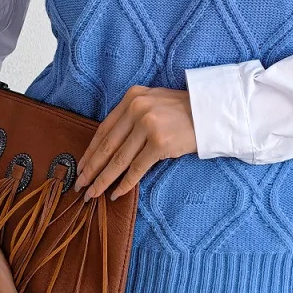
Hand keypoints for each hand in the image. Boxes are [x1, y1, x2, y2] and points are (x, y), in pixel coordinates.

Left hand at [74, 85, 197, 200]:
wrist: (213, 112)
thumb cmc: (184, 110)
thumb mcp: (153, 102)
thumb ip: (132, 115)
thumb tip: (110, 144)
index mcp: (132, 97)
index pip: (104, 129)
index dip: (90, 151)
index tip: (80, 166)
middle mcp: (136, 109)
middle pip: (107, 145)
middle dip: (91, 168)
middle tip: (79, 185)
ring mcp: (148, 125)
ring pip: (118, 159)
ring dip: (103, 180)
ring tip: (93, 193)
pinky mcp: (160, 142)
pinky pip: (137, 168)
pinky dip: (125, 183)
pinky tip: (116, 194)